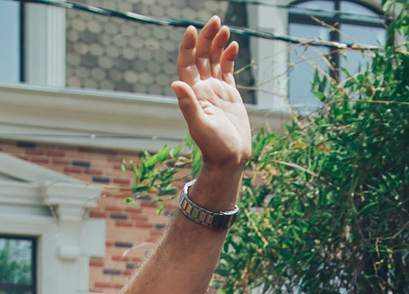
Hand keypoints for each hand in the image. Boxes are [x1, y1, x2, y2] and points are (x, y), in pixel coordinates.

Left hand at [172, 19, 251, 174]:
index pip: (186, 64)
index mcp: (193, 94)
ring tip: (224, 28)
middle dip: (206, 38)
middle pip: (201, 56)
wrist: (230, 159)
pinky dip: (229, 57)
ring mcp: (215, 90)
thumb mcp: (200, 126)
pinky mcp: (229, 94)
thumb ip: (189, 105)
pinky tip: (232, 45)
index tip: (192, 29)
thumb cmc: (214, 147)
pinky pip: (227, 70)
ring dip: (217, 43)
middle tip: (215, 20)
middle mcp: (202, 89)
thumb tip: (175, 84)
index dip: (187, 46)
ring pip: (214, 60)